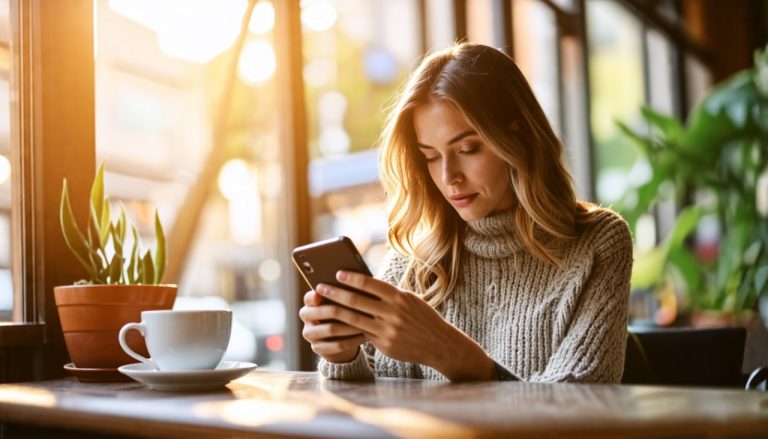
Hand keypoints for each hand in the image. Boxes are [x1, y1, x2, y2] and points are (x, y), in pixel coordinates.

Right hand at [298, 290, 366, 363]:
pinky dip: (352, 340)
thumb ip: (345, 293)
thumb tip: (359, 280)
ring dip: (350, 326)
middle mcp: (306, 317)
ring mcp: (310, 334)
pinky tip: (365, 336)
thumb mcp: (343, 302)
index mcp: (310, 302)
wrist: (341, 338)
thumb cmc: (345, 312)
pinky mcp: (317, 348)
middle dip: (342, 310)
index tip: (325, 293)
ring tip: (367, 322)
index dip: (316, 295)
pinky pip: (337, 345)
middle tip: (361, 308)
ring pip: (331, 329)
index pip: (309, 297)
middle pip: (321, 312)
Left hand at [315, 270, 495, 380]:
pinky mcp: (384, 344)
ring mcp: (387, 330)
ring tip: (321, 304)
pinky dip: (346, 328)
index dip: (352, 278)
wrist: (439, 344)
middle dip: (335, 293)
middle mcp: (392, 312)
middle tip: (319, 287)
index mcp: (399, 297)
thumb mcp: (410, 300)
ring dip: (334, 310)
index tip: (336, 273)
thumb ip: (388, 294)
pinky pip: (360, 334)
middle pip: (357, 300)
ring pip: (353, 319)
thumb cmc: (422, 317)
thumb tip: (362, 283)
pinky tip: (333, 323)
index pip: (370, 283)